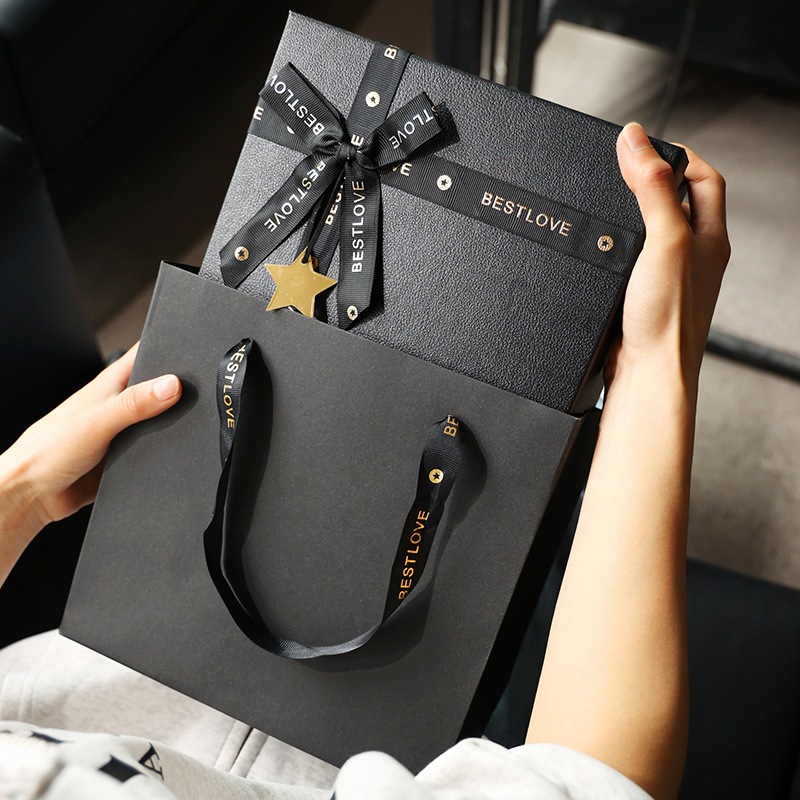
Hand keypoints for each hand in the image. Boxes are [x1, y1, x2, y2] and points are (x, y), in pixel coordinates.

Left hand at [0, 344, 180, 549]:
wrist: (32, 497)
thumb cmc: (47, 452)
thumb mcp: (98, 421)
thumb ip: (136, 403)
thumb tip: (172, 385)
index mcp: (110, 385)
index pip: (147, 355)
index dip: (171, 347)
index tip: (196, 351)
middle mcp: (119, 406)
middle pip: (161, 389)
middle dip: (182, 390)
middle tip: (202, 394)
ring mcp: (125, 432)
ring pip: (162, 422)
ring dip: (175, 425)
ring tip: (191, 425)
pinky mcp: (128, 458)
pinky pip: (157, 452)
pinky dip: (167, 453)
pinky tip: (175, 455)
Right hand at [607, 122, 730, 396]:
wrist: (646, 372)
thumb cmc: (668, 320)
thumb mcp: (664, 240)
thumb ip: (652, 189)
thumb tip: (636, 140)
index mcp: (711, 237)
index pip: (706, 179)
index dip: (680, 155)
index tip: (648, 145)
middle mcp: (695, 256)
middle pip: (682, 202)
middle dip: (654, 180)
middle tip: (623, 170)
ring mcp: (670, 277)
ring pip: (656, 232)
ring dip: (634, 214)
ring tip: (609, 203)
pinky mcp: (644, 296)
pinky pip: (635, 260)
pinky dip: (619, 246)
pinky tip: (601, 249)